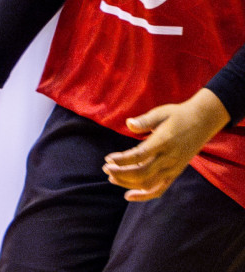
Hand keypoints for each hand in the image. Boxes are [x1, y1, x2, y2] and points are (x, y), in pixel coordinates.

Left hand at [102, 90, 230, 200]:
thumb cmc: (178, 115)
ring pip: (149, 184)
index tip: (107, 159)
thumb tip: (128, 123)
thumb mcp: (161, 113)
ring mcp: (173, 168)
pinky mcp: (175, 173)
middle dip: (121, 174)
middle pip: (142, 173)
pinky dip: (144, 195)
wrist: (203, 121)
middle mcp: (169, 158)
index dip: (122, 160)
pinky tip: (129, 195)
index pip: (140, 156)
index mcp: (164, 142)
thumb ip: (144, 120)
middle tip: (105, 169)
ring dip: (128, 183)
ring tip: (111, 178)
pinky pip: (160, 189)